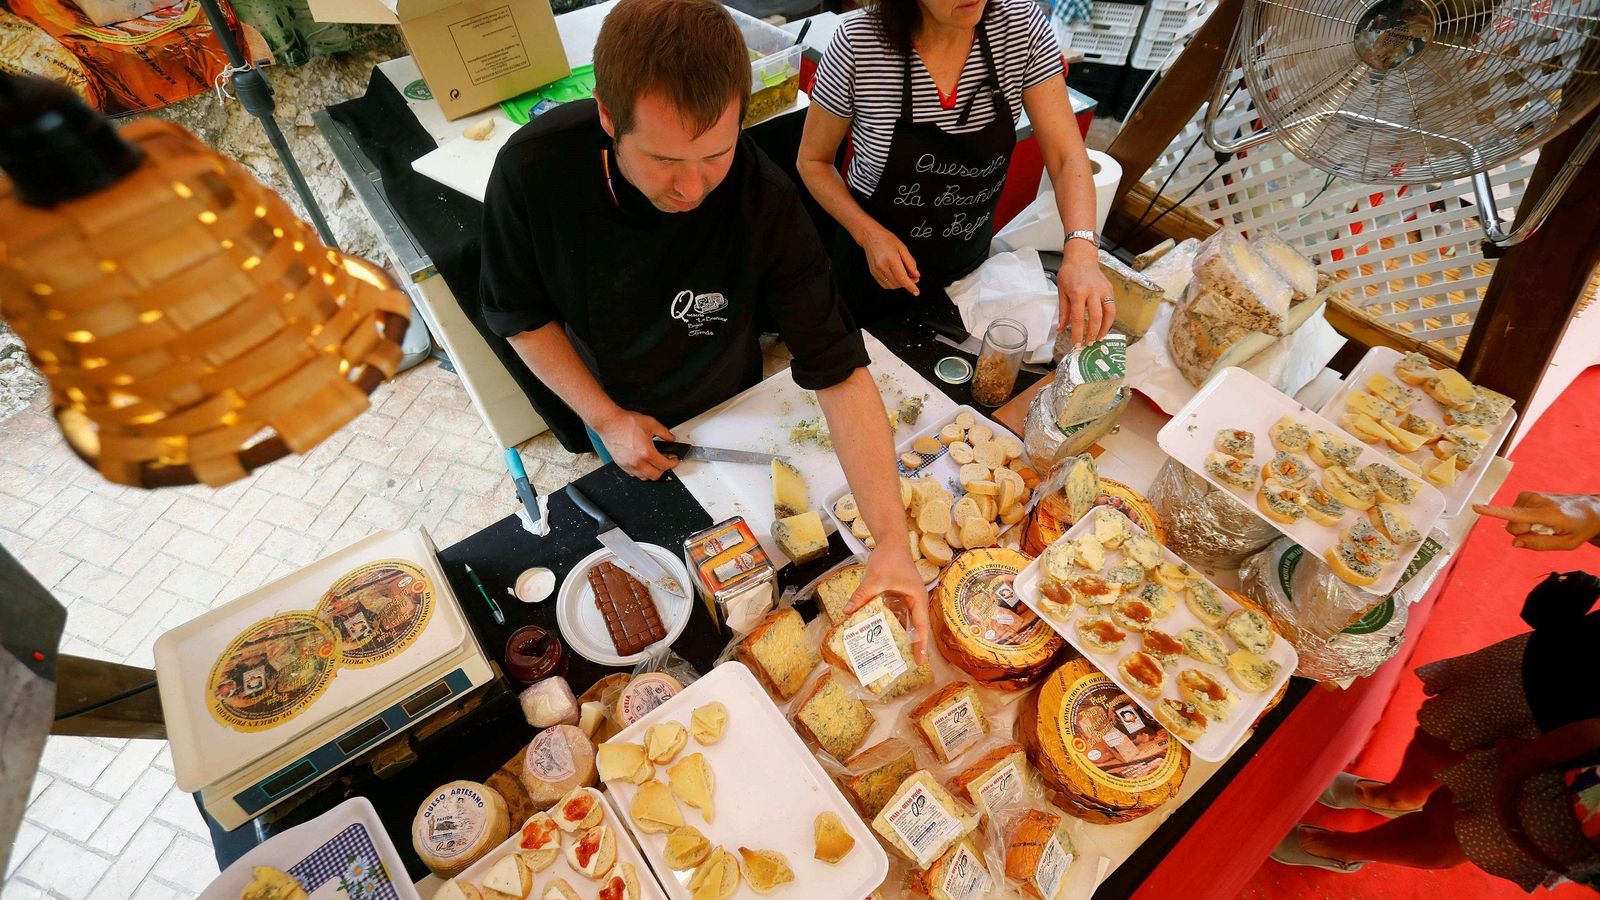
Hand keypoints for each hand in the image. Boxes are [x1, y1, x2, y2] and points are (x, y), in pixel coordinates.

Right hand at [594, 409, 678, 479]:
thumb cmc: (626, 422)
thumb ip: (664, 433)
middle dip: (663, 469)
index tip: (674, 459)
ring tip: (654, 463)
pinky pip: (633, 474)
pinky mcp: (621, 464)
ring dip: (652, 472)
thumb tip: (671, 438)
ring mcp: (628, 465)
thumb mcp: (651, 424)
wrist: (610, 423)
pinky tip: (643, 463)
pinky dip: (640, 472)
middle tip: (666, 461)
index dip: (673, 463)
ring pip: (644, 477)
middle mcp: (637, 462)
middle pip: (655, 475)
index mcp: (646, 453)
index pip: (664, 465)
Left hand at [845, 545, 932, 662]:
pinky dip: (888, 623)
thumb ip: (862, 595)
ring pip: (904, 621)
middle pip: (915, 627)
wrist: (890, 542)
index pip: (921, 626)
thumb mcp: (875, 579)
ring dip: (898, 635)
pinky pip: (895, 613)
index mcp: (917, 598)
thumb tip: (847, 612)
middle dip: (909, 645)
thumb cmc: (890, 558)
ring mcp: (907, 599)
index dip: (920, 645)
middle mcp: (915, 601)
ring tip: (890, 653)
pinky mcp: (899, 596)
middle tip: (902, 664)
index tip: (919, 662)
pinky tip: (878, 632)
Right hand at [858, 225, 920, 295]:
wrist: (870, 236)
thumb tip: (916, 275)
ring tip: (905, 275)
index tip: (916, 292)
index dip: (911, 287)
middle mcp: (882, 267)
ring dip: (900, 284)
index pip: (903, 278)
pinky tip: (896, 277)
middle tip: (913, 276)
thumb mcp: (902, 248)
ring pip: (891, 285)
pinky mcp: (873, 273)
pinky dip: (892, 284)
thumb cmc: (887, 240)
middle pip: (898, 283)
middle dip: (908, 283)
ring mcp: (876, 271)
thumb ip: (910, 263)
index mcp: (891, 259)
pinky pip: (884, 284)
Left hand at [1056, 241, 1113, 345]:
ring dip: (1104, 328)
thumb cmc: (1069, 273)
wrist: (1081, 257)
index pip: (1078, 318)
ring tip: (1098, 338)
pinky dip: (1109, 319)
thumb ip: (1063, 312)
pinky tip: (1103, 326)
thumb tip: (1061, 329)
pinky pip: (1112, 307)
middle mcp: (1092, 292)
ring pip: (1109, 313)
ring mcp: (1103, 290)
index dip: (1077, 333)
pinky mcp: (1110, 289)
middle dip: (1092, 333)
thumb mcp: (1061, 291)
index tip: (1076, 344)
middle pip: (1096, 318)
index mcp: (1078, 292)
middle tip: (1088, 343)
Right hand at [1473, 492, 1599, 550]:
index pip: (1516, 514)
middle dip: (1523, 533)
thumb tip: (1515, 542)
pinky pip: (1515, 513)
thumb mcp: (1566, 544)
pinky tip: (1541, 517)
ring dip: (1525, 526)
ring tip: (1545, 523)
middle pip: (1512, 526)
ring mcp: (1530, 495)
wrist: (1590, 508)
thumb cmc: (1580, 527)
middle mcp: (1536, 501)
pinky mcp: (1526, 494)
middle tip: (1545, 532)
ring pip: (1512, 520)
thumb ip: (1539, 545)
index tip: (1476, 507)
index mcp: (1547, 514)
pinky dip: (1525, 518)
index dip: (1494, 512)